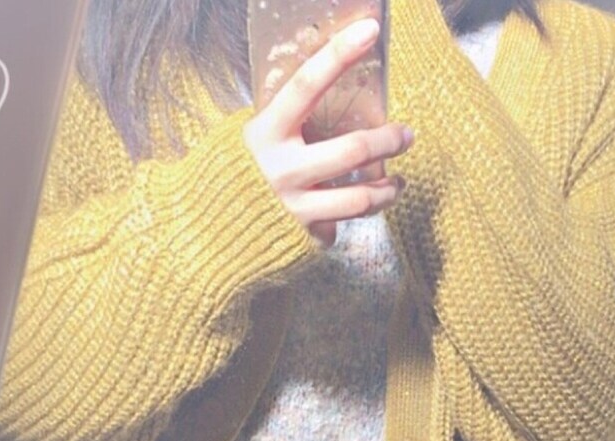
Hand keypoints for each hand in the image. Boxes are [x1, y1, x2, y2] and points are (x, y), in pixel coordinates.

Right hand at [242, 17, 414, 249]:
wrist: (209, 230)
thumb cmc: (239, 172)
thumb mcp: (257, 136)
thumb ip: (290, 119)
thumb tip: (331, 85)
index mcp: (266, 133)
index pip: (306, 86)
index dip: (339, 55)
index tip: (370, 30)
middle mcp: (281, 170)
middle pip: (352, 150)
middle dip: (388, 140)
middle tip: (406, 135)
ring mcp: (293, 207)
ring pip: (359, 199)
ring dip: (388, 189)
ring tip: (398, 182)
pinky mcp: (302, 237)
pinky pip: (340, 226)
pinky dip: (349, 218)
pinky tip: (354, 209)